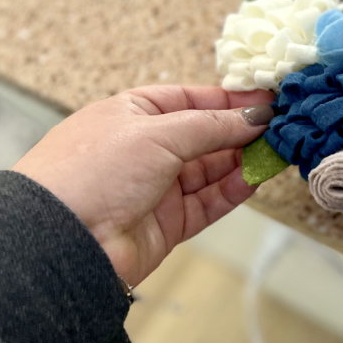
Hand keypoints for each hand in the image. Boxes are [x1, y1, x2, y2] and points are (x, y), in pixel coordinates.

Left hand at [13, 85, 273, 285]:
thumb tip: (255, 117)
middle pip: (206, 135)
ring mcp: (156, 187)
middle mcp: (145, 149)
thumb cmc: (91, 173)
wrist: (61, 243)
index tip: (268, 101)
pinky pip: (210, 202)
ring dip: (245, 160)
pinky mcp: (167, 223)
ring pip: (213, 169)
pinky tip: (257, 178)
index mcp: (132, 114)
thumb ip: (213, 125)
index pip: (192, 99)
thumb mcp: (158, 132)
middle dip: (243, 132)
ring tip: (277, 152)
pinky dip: (235, 190)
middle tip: (281, 127)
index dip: (230, 100)